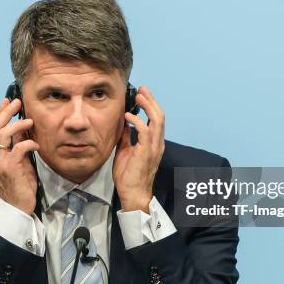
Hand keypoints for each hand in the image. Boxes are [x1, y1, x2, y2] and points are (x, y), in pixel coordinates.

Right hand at [0, 98, 39, 214]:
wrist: (17, 207)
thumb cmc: (20, 184)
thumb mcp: (20, 162)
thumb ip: (18, 146)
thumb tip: (23, 130)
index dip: (0, 113)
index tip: (8, 101)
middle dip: (6, 112)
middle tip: (17, 102)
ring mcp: (0, 162)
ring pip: (2, 135)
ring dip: (16, 125)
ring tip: (29, 121)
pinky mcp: (10, 169)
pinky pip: (18, 150)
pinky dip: (28, 143)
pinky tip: (36, 145)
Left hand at [113, 86, 164, 212]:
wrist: (132, 193)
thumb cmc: (129, 175)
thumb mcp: (125, 151)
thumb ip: (127, 137)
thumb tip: (123, 124)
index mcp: (154, 143)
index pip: (156, 120)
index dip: (151, 105)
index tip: (141, 95)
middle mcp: (157, 143)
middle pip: (160, 116)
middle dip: (151, 101)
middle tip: (142, 90)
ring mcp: (154, 148)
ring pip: (157, 120)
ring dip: (148, 106)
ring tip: (138, 96)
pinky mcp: (146, 152)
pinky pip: (145, 132)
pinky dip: (137, 121)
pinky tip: (128, 116)